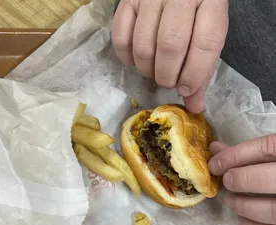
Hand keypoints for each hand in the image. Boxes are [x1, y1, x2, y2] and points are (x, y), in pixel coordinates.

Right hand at [112, 0, 228, 112]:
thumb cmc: (196, 11)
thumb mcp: (207, 34)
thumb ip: (203, 68)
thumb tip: (194, 107)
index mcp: (211, 1)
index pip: (206, 43)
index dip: (194, 74)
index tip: (185, 89)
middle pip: (171, 45)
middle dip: (167, 76)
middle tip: (167, 82)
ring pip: (143, 45)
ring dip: (147, 69)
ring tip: (153, 70)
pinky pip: (120, 37)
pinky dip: (126, 57)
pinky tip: (135, 60)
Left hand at [208, 135, 275, 224]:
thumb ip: (249, 152)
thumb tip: (215, 149)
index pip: (266, 148)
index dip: (235, 155)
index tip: (214, 163)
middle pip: (269, 178)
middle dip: (241, 179)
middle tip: (226, 181)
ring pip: (272, 209)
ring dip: (244, 205)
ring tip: (230, 201)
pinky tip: (242, 219)